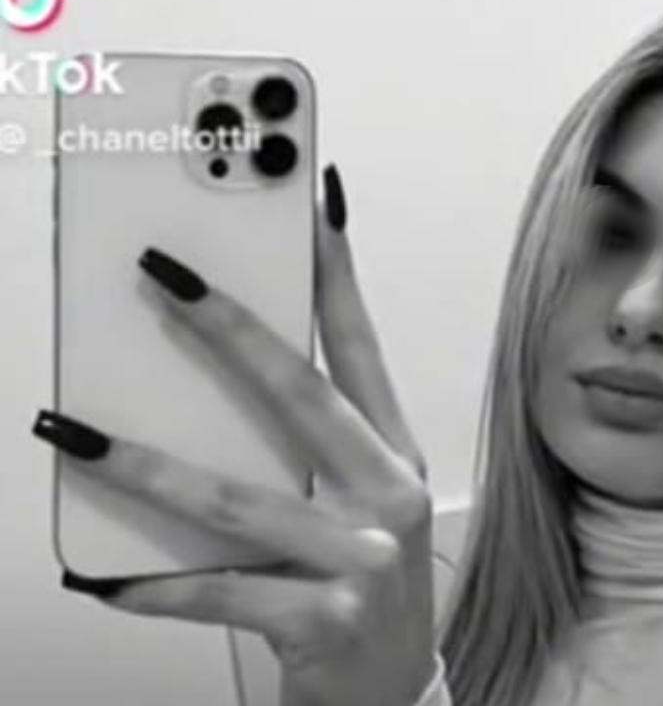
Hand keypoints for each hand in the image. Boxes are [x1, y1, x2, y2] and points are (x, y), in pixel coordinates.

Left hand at [33, 164, 437, 705]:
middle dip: (230, 327)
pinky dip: (154, 585)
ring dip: (144, 465)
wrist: (387, 695)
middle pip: (302, 397)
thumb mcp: (354, 509)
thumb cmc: (362, 587)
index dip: (338, 276)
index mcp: (393, 457)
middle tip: (164, 275)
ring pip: (238, 499)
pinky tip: (101, 575)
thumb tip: (206, 392)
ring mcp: (362, 558)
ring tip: (71, 430)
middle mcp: (387, 496)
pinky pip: (219, 592)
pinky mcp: (324, 619)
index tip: (316, 204)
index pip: (361, 350)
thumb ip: (307, 452)